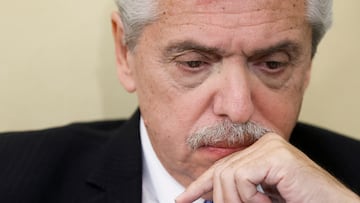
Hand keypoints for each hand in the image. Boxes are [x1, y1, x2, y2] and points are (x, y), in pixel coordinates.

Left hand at [176, 133, 359, 202]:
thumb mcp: (259, 198)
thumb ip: (238, 193)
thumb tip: (208, 198)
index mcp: (260, 152)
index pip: (223, 166)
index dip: (201, 185)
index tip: (183, 199)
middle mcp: (265, 143)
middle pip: (222, 171)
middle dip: (219, 198)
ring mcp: (271, 146)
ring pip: (228, 176)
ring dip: (239, 201)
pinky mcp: (276, 155)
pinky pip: (242, 178)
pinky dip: (250, 198)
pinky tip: (268, 201)